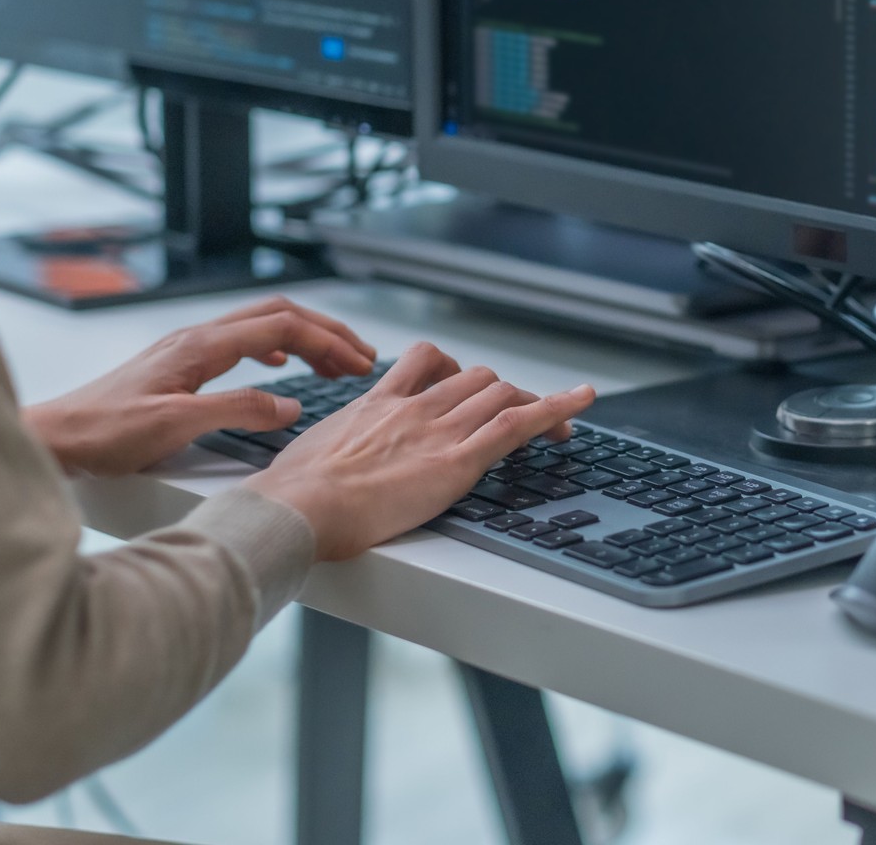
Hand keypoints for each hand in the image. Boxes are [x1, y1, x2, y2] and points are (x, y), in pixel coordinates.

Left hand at [24, 297, 378, 476]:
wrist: (54, 439)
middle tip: (362, 357)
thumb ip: (238, 410)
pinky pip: (241, 342)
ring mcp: (186, 348)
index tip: (360, 364)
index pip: (282, 326)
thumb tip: (290, 406)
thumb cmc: (104, 434)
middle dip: (326, 331)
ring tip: (333, 362)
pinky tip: (281, 368)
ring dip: (304, 338)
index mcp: (201, 345)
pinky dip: (276, 348)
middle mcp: (195, 337)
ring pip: (261, 326)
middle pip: (277, 314)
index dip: (328, 341)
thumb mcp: (177, 426)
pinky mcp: (178, 366)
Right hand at [246, 342, 596, 560]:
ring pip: (499, 392)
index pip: (426, 366)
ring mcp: (437, 431)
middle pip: (472, 377)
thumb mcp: (310, 458)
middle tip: (518, 415)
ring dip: (533, 402)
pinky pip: (517, 422)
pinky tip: (582, 402)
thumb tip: (320, 474)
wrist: (296, 508)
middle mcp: (412, 409)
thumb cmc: (293, 496)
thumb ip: (333, 455)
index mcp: (376, 405)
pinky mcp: (456, 460)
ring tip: (557, 423)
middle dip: (501, 392)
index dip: (456, 372)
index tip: (468, 383)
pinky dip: (557, 408)